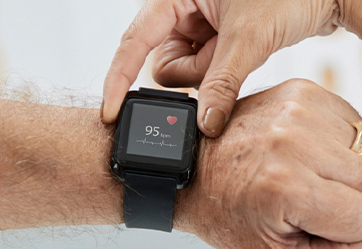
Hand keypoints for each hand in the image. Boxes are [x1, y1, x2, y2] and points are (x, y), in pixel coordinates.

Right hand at [101, 0, 339, 134]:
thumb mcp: (250, 39)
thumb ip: (221, 83)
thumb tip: (203, 124)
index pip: (135, 39)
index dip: (119, 77)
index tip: (111, 111)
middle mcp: (184, 7)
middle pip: (165, 63)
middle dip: (194, 74)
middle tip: (225, 58)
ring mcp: (203, 26)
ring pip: (189, 73)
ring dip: (214, 75)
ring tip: (245, 52)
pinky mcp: (221, 41)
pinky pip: (210, 72)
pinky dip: (224, 76)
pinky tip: (247, 58)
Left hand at [178, 79, 361, 248]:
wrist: (195, 170)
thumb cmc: (234, 219)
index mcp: (285, 188)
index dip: (344, 231)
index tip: (307, 223)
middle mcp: (293, 142)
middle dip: (349, 201)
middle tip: (306, 202)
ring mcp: (300, 110)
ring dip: (346, 172)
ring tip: (305, 176)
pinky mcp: (305, 90)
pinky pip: (357, 128)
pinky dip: (339, 146)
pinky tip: (307, 154)